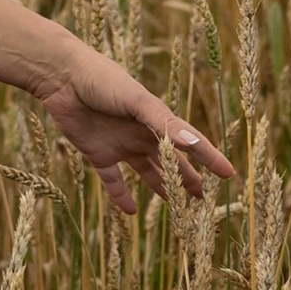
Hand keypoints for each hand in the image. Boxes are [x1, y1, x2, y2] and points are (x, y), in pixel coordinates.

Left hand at [34, 37, 234, 218]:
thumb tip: (192, 142)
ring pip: (147, 172)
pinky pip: (113, 180)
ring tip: (177, 207)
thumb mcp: (136, 101)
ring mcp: (120, 145)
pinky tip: (131, 212)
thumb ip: (162, 123)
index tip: (229, 174)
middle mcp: (142, 134)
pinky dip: (121, 196)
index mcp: (156, 119)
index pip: (190, 142)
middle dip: (188, 178)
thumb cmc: (103, 81)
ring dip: (162, 188)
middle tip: (204, 198)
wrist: (61, 77)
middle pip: (171, 162)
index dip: (210, 158)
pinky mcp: (97, 153)